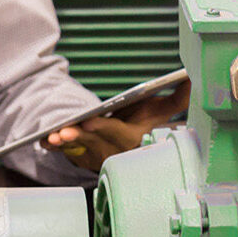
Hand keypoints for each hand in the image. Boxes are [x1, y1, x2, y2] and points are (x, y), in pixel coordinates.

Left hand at [41, 78, 190, 171]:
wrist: (126, 144)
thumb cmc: (141, 122)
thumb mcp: (157, 111)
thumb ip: (176, 99)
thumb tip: (192, 78)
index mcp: (132, 139)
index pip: (117, 134)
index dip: (103, 128)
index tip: (89, 121)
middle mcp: (113, 151)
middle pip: (93, 143)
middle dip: (79, 137)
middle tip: (64, 131)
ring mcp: (96, 157)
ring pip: (78, 150)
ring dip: (65, 144)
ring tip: (53, 135)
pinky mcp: (81, 158)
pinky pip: (66, 153)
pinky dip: (55, 146)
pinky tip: (44, 140)